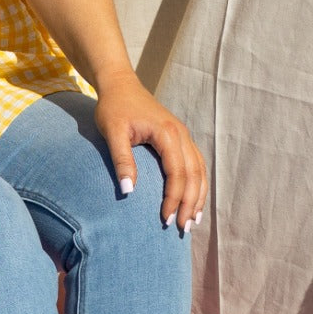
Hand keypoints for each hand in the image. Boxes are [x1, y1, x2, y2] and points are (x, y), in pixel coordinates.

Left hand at [93, 70, 206, 231]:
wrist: (120, 85)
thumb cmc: (113, 108)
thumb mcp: (112, 133)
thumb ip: (121, 160)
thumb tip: (128, 191)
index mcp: (167, 134)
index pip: (177, 173)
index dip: (173, 198)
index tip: (164, 219)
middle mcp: (181, 134)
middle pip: (194, 175)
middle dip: (190, 204)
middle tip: (182, 228)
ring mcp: (183, 135)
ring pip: (200, 170)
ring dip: (198, 196)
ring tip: (193, 220)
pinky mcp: (180, 137)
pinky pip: (196, 163)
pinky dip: (198, 183)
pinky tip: (194, 199)